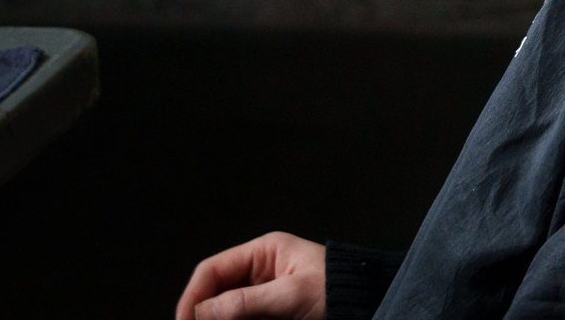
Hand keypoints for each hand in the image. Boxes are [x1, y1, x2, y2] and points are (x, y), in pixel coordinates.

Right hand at [175, 232, 326, 319]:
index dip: (194, 296)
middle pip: (215, 294)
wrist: (370, 306)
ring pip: (225, 313)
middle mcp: (260, 272)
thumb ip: (246, 302)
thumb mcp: (292, 294)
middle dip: (204, 315)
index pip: (213, 270)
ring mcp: (263, 296)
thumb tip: (204, 311)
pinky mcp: (269, 316)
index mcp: (264, 252)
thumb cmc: (341, 291)